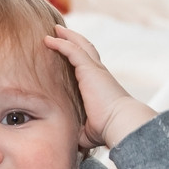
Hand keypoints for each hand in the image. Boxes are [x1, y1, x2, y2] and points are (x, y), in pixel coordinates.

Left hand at [46, 28, 155, 148]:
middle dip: (74, 39)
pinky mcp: (89, 68)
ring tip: (54, 30)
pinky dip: (61, 43)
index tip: (68, 53)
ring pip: (80, 45)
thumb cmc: (107, 129)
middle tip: (60, 33)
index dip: (79, 57)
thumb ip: (79, 129)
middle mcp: (99, 73)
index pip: (89, 65)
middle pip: (86, 49)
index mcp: (100, 85)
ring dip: (67, 36)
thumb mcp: (88, 130)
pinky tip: (49, 40)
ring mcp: (95, 69)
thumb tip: (70, 138)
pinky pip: (72, 50)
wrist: (119, 123)